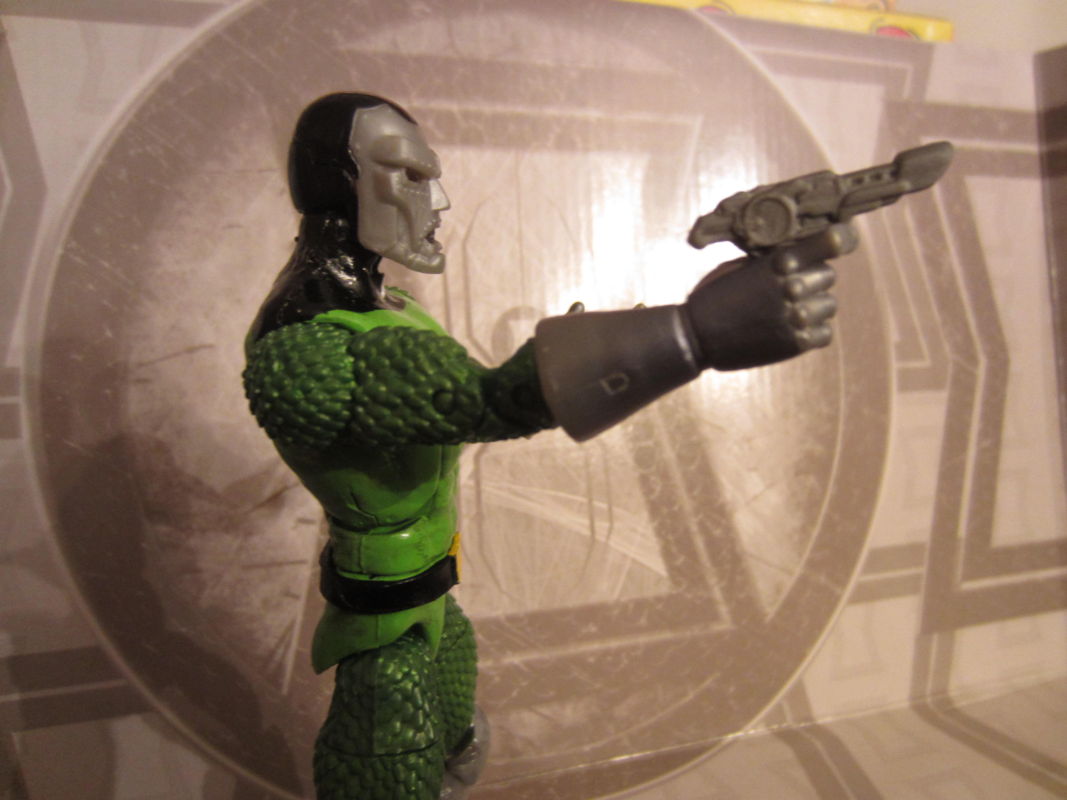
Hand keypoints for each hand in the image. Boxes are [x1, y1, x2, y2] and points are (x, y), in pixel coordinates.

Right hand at [682, 223, 857, 370]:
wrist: (696, 337)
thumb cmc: (714, 296)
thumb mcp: (740, 266)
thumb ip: (773, 260)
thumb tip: (801, 255)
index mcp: (780, 262)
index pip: (830, 243)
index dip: (839, 239)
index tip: (840, 239)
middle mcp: (793, 287)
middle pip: (829, 276)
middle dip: (812, 280)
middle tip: (789, 289)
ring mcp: (798, 316)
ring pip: (829, 305)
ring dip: (813, 307)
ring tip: (788, 312)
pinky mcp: (798, 343)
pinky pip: (825, 333)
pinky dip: (812, 332)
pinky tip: (791, 330)